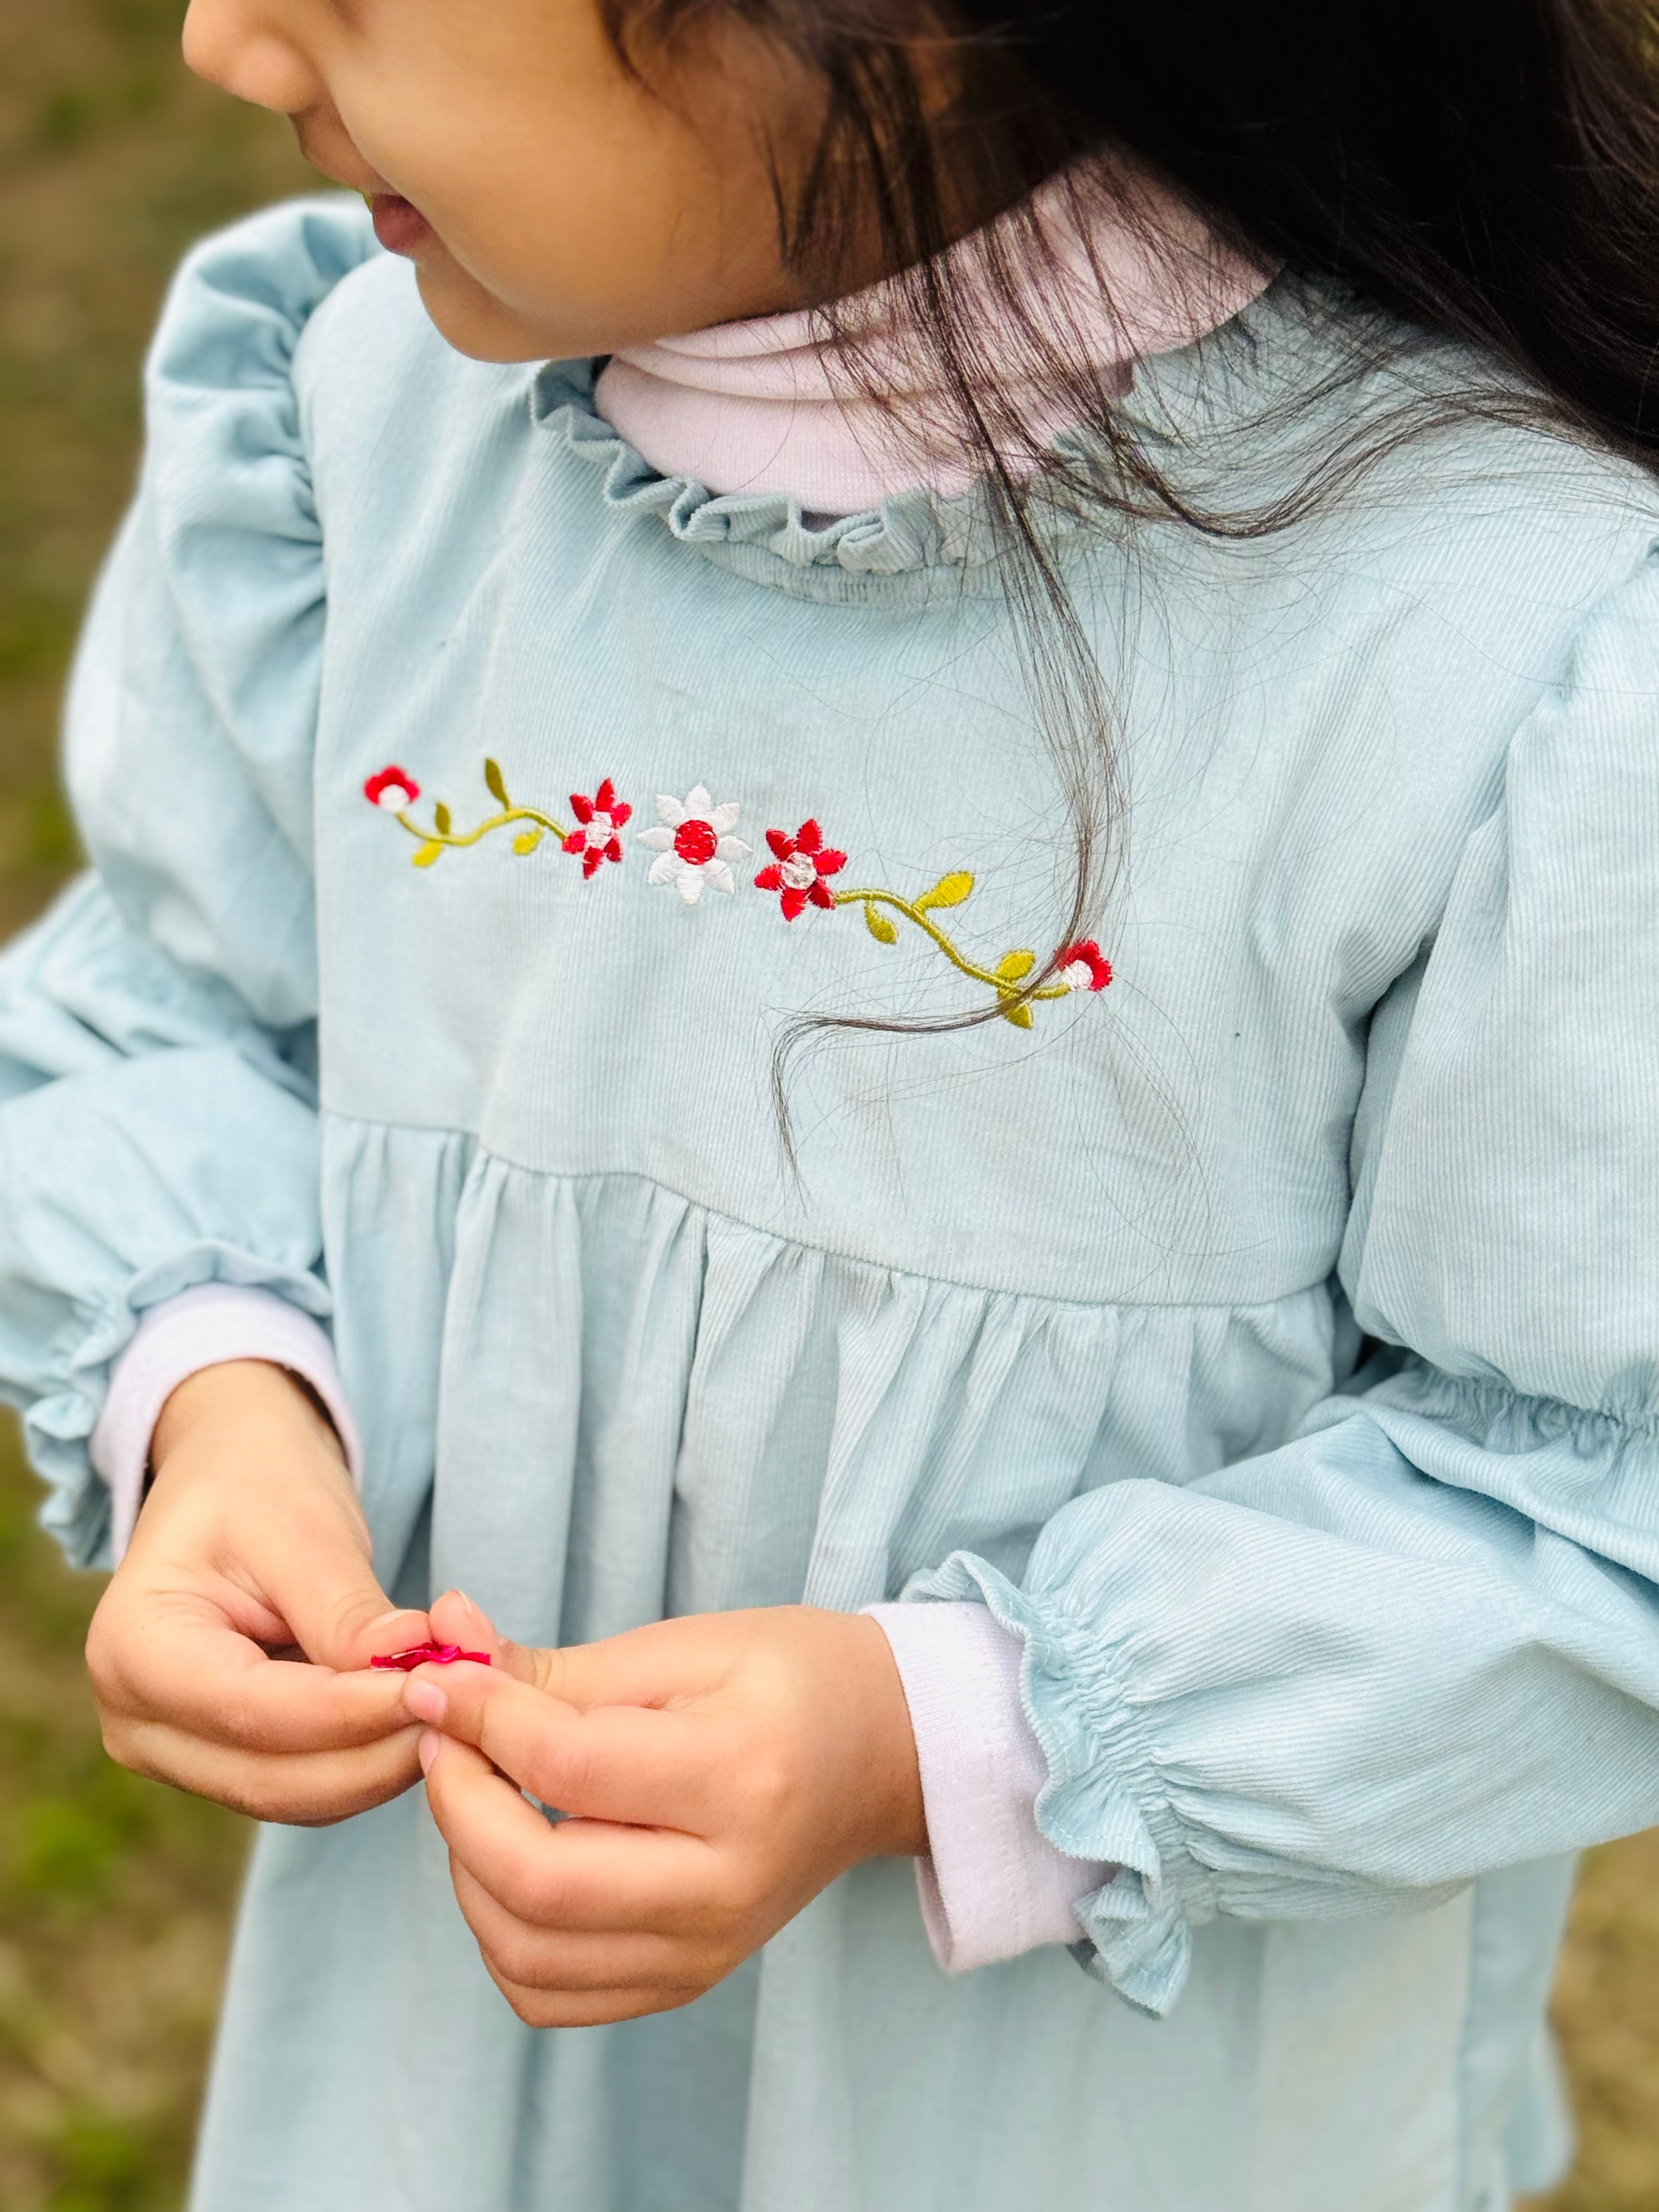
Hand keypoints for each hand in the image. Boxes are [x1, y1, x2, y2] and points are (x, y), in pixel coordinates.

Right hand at [86, 1360, 430, 1823]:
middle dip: (379, 1750)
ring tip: (458, 1707)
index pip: (252, 1710)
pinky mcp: (223, 1761)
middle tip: (469, 1706)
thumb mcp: (301, 1530)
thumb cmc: (258, 1486)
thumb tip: (413, 1673)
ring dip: (384, 1762)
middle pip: (272, 1776)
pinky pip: (306, 1783)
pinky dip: (370, 1760)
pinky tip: (425, 1717)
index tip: (441, 1687)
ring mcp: (175, 1751)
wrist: (233, 1478)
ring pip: (296, 1794)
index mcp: (133, 1650)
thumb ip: (347, 1612)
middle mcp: (137, 1720)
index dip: (353, 1711)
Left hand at [407, 1591, 925, 2026]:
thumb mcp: (684, 1649)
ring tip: (475, 1793)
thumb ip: (557, 1670)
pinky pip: (550, 1994)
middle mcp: (725, 1888)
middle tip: (442, 1738)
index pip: (567, 1765)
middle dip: (455, 1803)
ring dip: (466, 1870)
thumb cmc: (789, 1681)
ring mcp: (706, 1952)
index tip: (435, 1681)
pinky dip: (501, 1932)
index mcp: (741, 1780)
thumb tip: (443, 1656)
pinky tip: (510, 1859)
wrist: (880, 1756)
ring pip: (526, 1952)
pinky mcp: (685, 1982)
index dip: (477, 1719)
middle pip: (536, 1880)